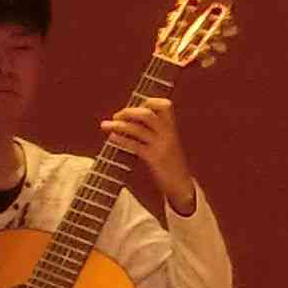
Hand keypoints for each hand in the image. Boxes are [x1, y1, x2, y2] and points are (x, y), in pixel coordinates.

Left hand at [104, 96, 200, 212]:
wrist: (182, 186)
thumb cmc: (171, 165)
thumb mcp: (169, 143)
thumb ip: (157, 132)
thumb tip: (131, 121)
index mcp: (172, 128)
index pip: (165, 105)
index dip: (149, 102)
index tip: (136, 106)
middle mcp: (168, 134)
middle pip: (147, 114)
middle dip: (128, 112)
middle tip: (116, 116)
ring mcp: (161, 146)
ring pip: (137, 129)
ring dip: (118, 125)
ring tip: (105, 125)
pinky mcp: (154, 159)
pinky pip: (135, 145)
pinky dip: (121, 139)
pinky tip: (112, 138)